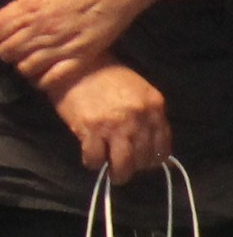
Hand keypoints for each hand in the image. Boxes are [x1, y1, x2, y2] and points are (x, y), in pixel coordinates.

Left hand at [0, 0, 205, 83]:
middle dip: (3, 49)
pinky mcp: (84, 56)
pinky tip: (43, 71)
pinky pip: (55, 79)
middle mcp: (42, 29)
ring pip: (27, 67)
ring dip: (21, 64)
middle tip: (10, 43)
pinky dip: (44, 79)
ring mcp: (63, 45)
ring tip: (25, 56)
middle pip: (7, 52)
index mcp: (28, 6)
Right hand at [49, 60, 171, 182]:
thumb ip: (147, 115)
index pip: (163, 147)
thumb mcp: (137, 90)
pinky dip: (93, 163)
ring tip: (112, 174)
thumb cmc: (105, 74)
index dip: (153, 160)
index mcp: (154, 106)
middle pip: (144, 158)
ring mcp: (115, 124)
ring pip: (124, 164)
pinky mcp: (90, 129)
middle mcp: (138, 117)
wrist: (74, 62)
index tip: (143, 161)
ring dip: (119, 174)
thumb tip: (151, 145)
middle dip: (135, 167)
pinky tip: (91, 159)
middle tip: (125, 167)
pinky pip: (95, 158)